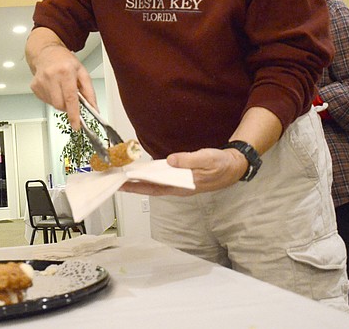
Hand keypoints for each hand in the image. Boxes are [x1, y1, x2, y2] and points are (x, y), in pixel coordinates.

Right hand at [26, 28, 94, 128]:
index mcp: (65, 71)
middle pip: (60, 104)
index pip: (70, 98)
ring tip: (61, 88)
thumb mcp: (82, 72)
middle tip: (71, 98)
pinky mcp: (34, 86)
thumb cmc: (65, 61)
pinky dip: (52, 98)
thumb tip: (94, 108)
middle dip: (67, 107)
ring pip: (53, 104)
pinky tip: (53, 88)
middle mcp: (51, 76)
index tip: (77, 125)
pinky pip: (46, 101)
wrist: (46, 52)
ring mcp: (40, 81)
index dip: (74, 114)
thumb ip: (89, 92)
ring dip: (60, 101)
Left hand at [119, 147, 245, 196]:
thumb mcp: (207, 159)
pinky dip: (148, 175)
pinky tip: (140, 171)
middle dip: (132, 186)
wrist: (233, 166)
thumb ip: (189, 160)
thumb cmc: (221, 164)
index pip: (155, 188)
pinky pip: (160, 177)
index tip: (124, 182)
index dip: (138, 186)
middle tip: (114, 182)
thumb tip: (171, 160)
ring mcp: (178, 183)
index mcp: (183, 186)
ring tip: (122, 177)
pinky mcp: (179, 176)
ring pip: (154, 184)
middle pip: (150, 188)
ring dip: (138, 181)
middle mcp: (177, 187)